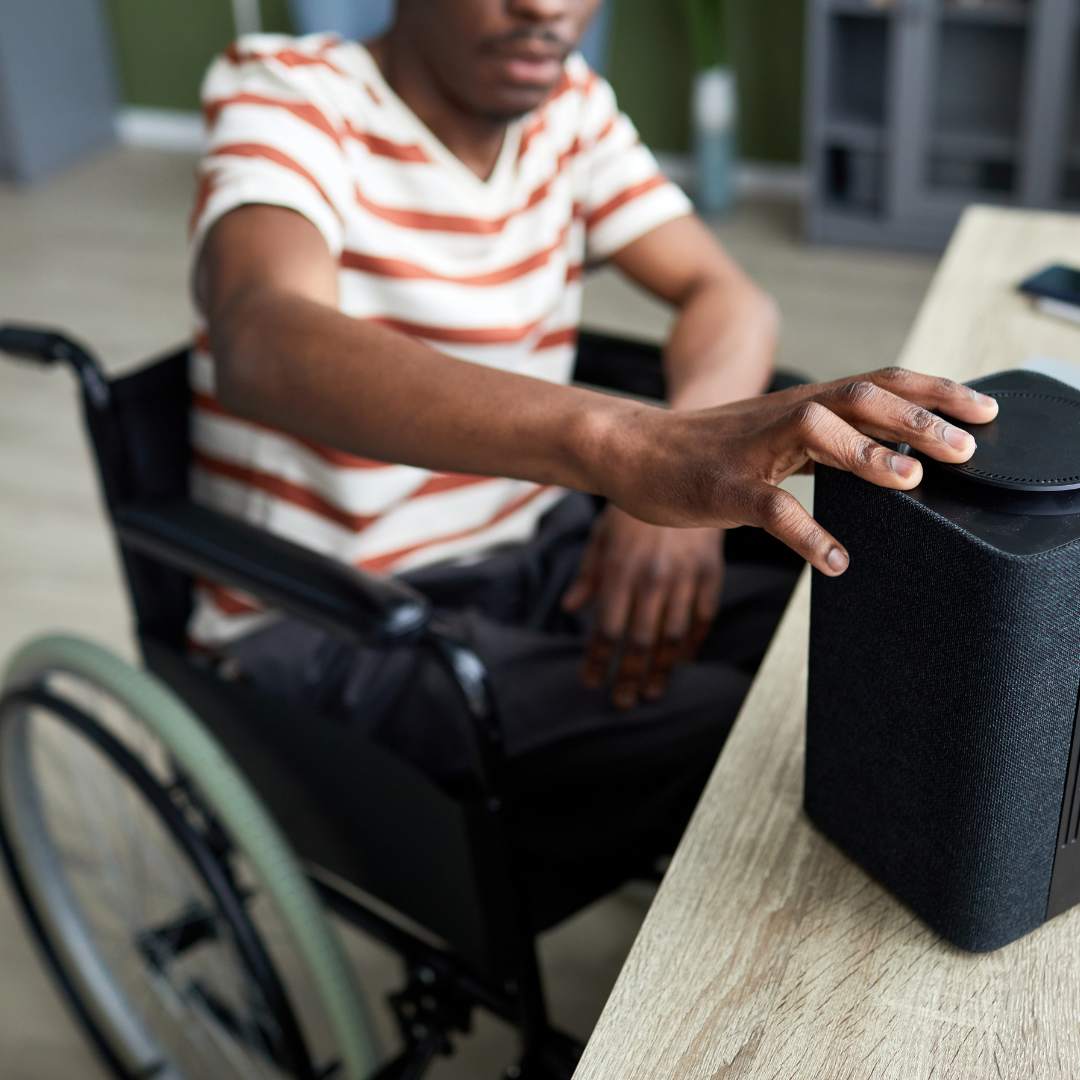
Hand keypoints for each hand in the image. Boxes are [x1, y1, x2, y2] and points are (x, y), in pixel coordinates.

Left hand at [562, 507, 723, 708]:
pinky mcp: (711, 573)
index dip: (598, 660)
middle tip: (621, 702)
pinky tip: (681, 662)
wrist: (683, 473)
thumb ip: (588, 574)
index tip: (590, 682)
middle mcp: (653, 579)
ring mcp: (685, 578)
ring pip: (673, 637)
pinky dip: (692, 644)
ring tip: (650, 693)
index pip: (607, 628)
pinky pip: (703, 618)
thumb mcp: (603, 536)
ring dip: (661, 670)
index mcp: (621, 570)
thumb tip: (570, 608)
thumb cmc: (633, 508)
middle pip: (639, 641)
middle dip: (628, 676)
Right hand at [592, 368, 998, 575]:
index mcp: (804, 405)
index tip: (985, 409)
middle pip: (858, 398)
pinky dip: (805, 533)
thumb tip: (890, 461)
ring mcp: (752, 450)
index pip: (879, 384)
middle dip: (917, 419)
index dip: (934, 392)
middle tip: (965, 449)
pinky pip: (769, 507)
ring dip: (867, 455)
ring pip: (815, 434)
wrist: (635, 449)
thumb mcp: (776, 436)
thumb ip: (829, 443)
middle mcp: (785, 416)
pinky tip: (833, 560)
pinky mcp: (723, 487)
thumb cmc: (710, 449)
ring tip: (911, 483)